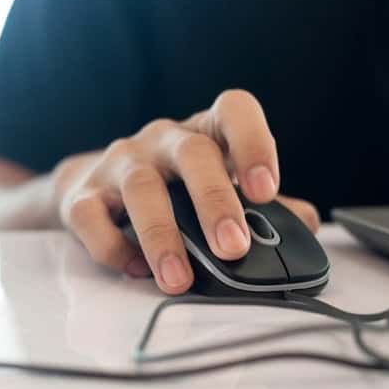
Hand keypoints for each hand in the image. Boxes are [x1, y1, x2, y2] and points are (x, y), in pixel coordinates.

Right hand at [54, 89, 319, 294]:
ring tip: (179, 279)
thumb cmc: (174, 191)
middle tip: (232, 247)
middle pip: (192, 152)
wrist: (94, 190)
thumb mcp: (221, 189)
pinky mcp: (81, 196)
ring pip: (141, 187)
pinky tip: (136, 270)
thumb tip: (308, 224)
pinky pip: (92, 218)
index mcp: (206, 132)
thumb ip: (266, 209)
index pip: (234, 110)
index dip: (254, 143)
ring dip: (162, 236)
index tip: (265, 190)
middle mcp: (163, 140)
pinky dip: (114, 248)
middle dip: (214, 200)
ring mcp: (120, 163)